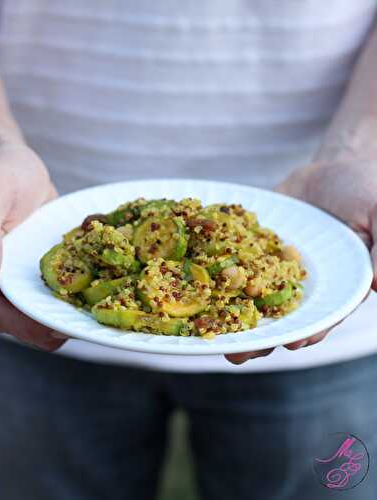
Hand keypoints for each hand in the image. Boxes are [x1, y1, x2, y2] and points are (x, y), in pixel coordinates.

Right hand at [0, 140, 66, 349]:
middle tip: (81, 330)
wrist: (13, 165)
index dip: (23, 325)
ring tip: (88, 323)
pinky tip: (86, 303)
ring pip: (28, 313)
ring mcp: (6, 280)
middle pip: (12, 320)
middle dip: (45, 329)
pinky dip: (61, 302)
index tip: (56, 331)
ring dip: (55, 321)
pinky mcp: (25, 274)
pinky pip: (42, 295)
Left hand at [226, 158, 375, 363]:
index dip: (308, 330)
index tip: (294, 343)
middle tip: (238, 355)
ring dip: (232, 318)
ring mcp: (273, 267)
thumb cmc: (365, 190)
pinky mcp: (252, 249)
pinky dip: (218, 276)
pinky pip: (234, 263)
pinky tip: (198, 288)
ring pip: (252, 299)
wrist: (333, 167)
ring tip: (210, 336)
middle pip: (281, 318)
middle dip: (260, 338)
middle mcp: (301, 284)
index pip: (323, 315)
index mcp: (335, 286)